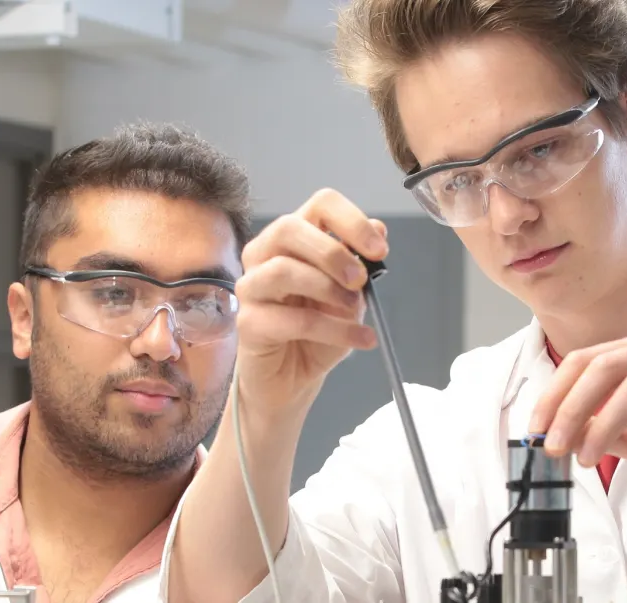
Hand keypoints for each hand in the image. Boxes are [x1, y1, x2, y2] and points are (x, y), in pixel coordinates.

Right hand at [233, 189, 388, 419]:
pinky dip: (334, 330)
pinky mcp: (248, 323)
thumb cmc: (317, 333)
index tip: (378, 249)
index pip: (319, 205)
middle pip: (289, 228)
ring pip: (283, 271)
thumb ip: (359, 262)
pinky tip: (359, 339)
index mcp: (293, 239)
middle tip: (360, 279)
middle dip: (332, 252)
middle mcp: (264, 255)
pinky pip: (291, 319)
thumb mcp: (350, 294)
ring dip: (328, 290)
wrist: (293, 379)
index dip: (351, 221)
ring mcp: (251, 288)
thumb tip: (378, 229)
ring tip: (355, 310)